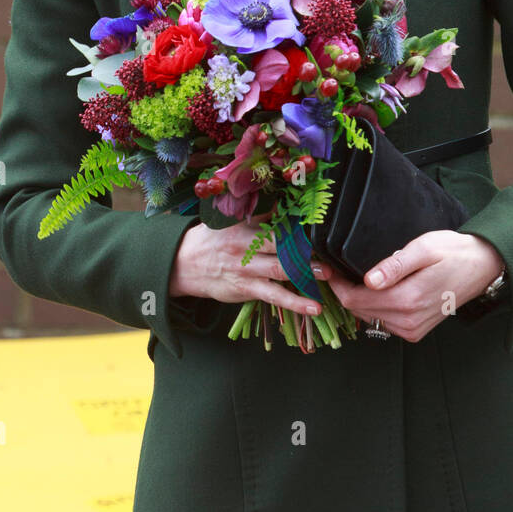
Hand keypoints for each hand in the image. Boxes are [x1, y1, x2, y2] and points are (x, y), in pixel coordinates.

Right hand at [168, 213, 332, 316]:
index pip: (274, 221)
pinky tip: (314, 308)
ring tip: (328, 275)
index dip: (297, 223)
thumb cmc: (213, 240)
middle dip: (305, 247)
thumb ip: (257, 216)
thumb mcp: (230, 221)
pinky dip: (295, 303)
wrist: (183, 264)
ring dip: (306, 272)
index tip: (320, 223)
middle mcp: (246, 245)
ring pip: (280, 270)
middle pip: (280, 244)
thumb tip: (285, 203)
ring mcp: (246, 268)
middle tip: (329, 249)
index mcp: (244, 224)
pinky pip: (274, 296)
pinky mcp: (246, 289)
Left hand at [325, 232, 504, 343]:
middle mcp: (408, 321)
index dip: (335, 284)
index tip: (324, 266)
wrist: (482, 266)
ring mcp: (412, 330)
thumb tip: (368, 281)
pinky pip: (383, 322)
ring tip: (350, 276)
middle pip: (358, 310)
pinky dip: (372, 307)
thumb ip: (395, 265)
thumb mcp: (423, 248)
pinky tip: (373, 289)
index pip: (354, 299)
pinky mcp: (415, 331)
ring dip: (356, 299)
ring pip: (368, 317)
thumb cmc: (453, 251)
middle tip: (333, 268)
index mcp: (408, 299)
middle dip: (343, 290)